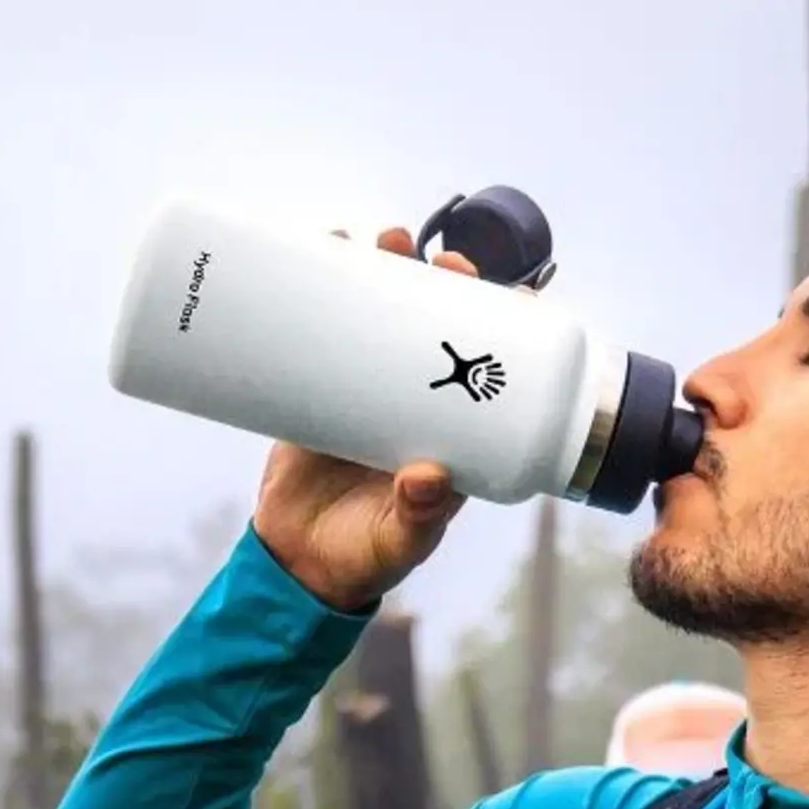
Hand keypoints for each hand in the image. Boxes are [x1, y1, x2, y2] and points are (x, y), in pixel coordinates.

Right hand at [252, 228, 478, 611]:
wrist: (298, 566)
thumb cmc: (364, 560)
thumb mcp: (400, 544)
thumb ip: (418, 518)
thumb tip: (429, 477)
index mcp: (454, 436)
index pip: (489, 372)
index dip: (502, 330)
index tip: (510, 295)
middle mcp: (416, 405)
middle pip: (437, 330)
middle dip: (440, 287)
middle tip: (440, 259)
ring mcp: (367, 393)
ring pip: (383, 321)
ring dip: (384, 276)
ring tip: (381, 241)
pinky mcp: (318, 392)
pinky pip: (325, 336)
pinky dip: (323, 299)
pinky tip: (323, 260)